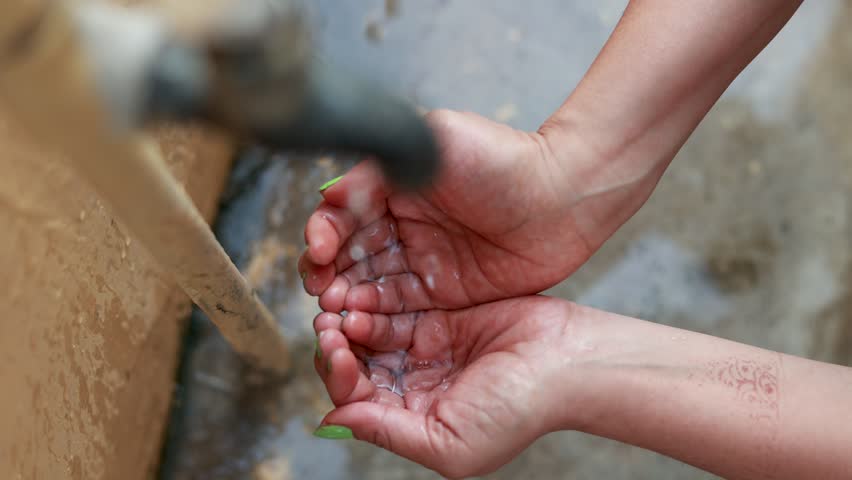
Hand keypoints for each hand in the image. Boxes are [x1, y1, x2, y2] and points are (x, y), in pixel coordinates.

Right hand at [299, 109, 643, 313]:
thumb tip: (331, 194)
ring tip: (334, 315)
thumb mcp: (437, 140)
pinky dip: (377, 320)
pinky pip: (401, 312)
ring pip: (369, 288)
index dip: (323, 234)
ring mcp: (422, 264)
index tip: (319, 249)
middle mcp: (402, 228)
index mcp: (393, 190)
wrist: (566, 194)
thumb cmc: (505, 158)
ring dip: (346, 301)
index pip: (342, 217)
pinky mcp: (445, 295)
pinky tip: (361, 326)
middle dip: (328, 275)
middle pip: (348, 257)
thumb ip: (383, 166)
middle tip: (322, 292)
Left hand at [312, 296, 580, 478]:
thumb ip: (390, 432)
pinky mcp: (440, 315)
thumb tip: (332, 420)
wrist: (568, 362)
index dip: (339, 378)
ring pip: (370, 335)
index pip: (358, 400)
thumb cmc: (519, 410)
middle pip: (358, 366)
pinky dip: (376, 304)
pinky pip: (396, 308)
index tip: (335, 353)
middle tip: (327, 324)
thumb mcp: (450, 442)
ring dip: (351, 323)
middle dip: (337, 348)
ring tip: (341, 307)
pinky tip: (365, 296)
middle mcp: (414, 386)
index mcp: (413, 420)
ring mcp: (426, 349)